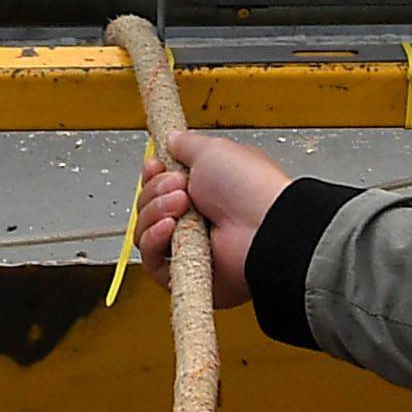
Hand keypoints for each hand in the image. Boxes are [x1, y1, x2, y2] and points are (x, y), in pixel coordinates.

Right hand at [135, 129, 289, 313]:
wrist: (265, 227)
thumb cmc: (250, 189)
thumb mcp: (214, 151)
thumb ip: (187, 145)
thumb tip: (172, 139)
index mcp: (207, 189)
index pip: (162, 184)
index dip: (153, 175)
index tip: (155, 166)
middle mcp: (198, 218)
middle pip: (150, 205)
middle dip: (156, 190)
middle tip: (179, 186)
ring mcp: (192, 246)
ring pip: (145, 231)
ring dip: (155, 212)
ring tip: (181, 206)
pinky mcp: (187, 272)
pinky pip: (152, 260)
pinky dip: (153, 240)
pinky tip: (170, 227)